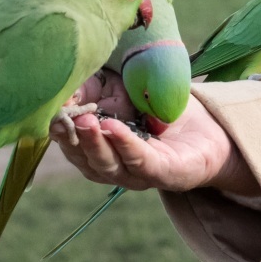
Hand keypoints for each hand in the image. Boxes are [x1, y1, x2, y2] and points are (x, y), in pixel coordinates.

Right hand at [51, 71, 260, 196]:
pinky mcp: (165, 174)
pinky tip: (114, 127)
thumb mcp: (120, 89)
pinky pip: (140, 162)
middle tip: (63, 119)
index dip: (59, 129)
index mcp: (98, 148)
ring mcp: (138, 174)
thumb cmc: (160, 108)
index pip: (72, 143)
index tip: (48, 112)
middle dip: (72, 138)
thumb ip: (91, 88)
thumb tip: (61, 87)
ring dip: (95, 143)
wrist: (212, 126)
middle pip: (85, 158)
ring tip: (87, 121)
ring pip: (108, 165)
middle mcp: (113, 166)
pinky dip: (125, 145)